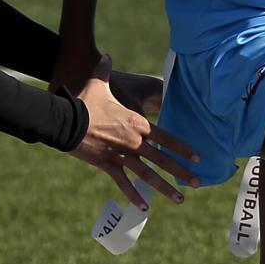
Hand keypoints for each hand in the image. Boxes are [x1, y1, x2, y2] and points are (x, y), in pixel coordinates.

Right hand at [68, 56, 198, 207]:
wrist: (67, 120)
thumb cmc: (84, 102)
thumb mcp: (97, 84)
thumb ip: (105, 71)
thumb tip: (106, 56)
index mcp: (137, 124)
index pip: (166, 138)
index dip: (183, 148)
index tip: (197, 159)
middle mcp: (134, 141)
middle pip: (162, 159)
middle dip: (181, 172)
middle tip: (197, 183)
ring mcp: (122, 155)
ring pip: (148, 175)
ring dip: (165, 188)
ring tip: (180, 199)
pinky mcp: (107, 165)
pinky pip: (123, 182)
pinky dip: (133, 195)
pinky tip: (144, 208)